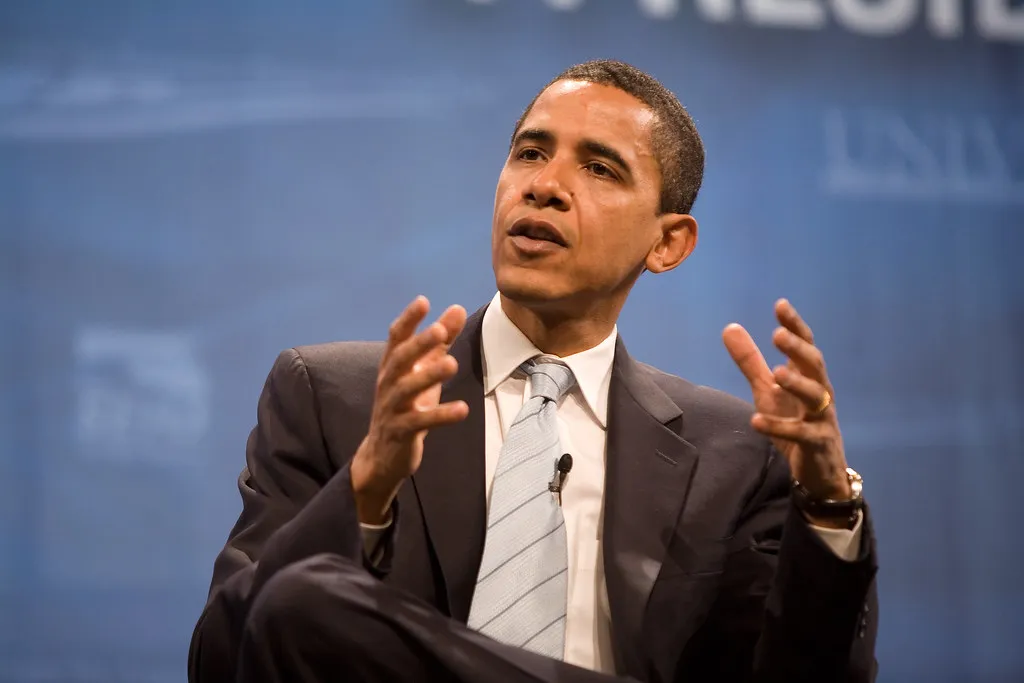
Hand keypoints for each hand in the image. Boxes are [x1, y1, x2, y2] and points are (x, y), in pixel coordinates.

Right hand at [350, 296, 468, 523]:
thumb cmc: (407, 406)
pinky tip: (463, 409)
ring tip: (452, 365)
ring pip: (406, 390)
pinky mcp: (400, 433)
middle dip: (418, 344)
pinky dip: (441, 416)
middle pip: (400, 360)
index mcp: (392, 366)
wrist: (382, 456)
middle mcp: (388, 384)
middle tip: (439, 330)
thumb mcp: (423, 372)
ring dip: (428, 376)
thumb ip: (440, 342)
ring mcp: (391, 409)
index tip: (423, 301)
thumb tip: (456, 308)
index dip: (408, 319)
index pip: (396, 338)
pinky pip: (419, 423)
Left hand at [723, 299, 850, 526]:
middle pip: (814, 365)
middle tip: (778, 334)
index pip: (805, 345)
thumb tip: (730, 327)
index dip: (795, 326)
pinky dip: (779, 427)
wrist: (818, 471)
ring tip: (777, 374)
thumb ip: (750, 361)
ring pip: (816, 396)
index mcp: (808, 377)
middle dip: (798, 348)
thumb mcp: (767, 390)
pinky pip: (801, 434)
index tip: (780, 305)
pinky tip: (756, 421)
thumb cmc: (794, 422)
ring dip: (797, 384)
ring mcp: (821, 418)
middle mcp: (820, 393)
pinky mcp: (817, 444)